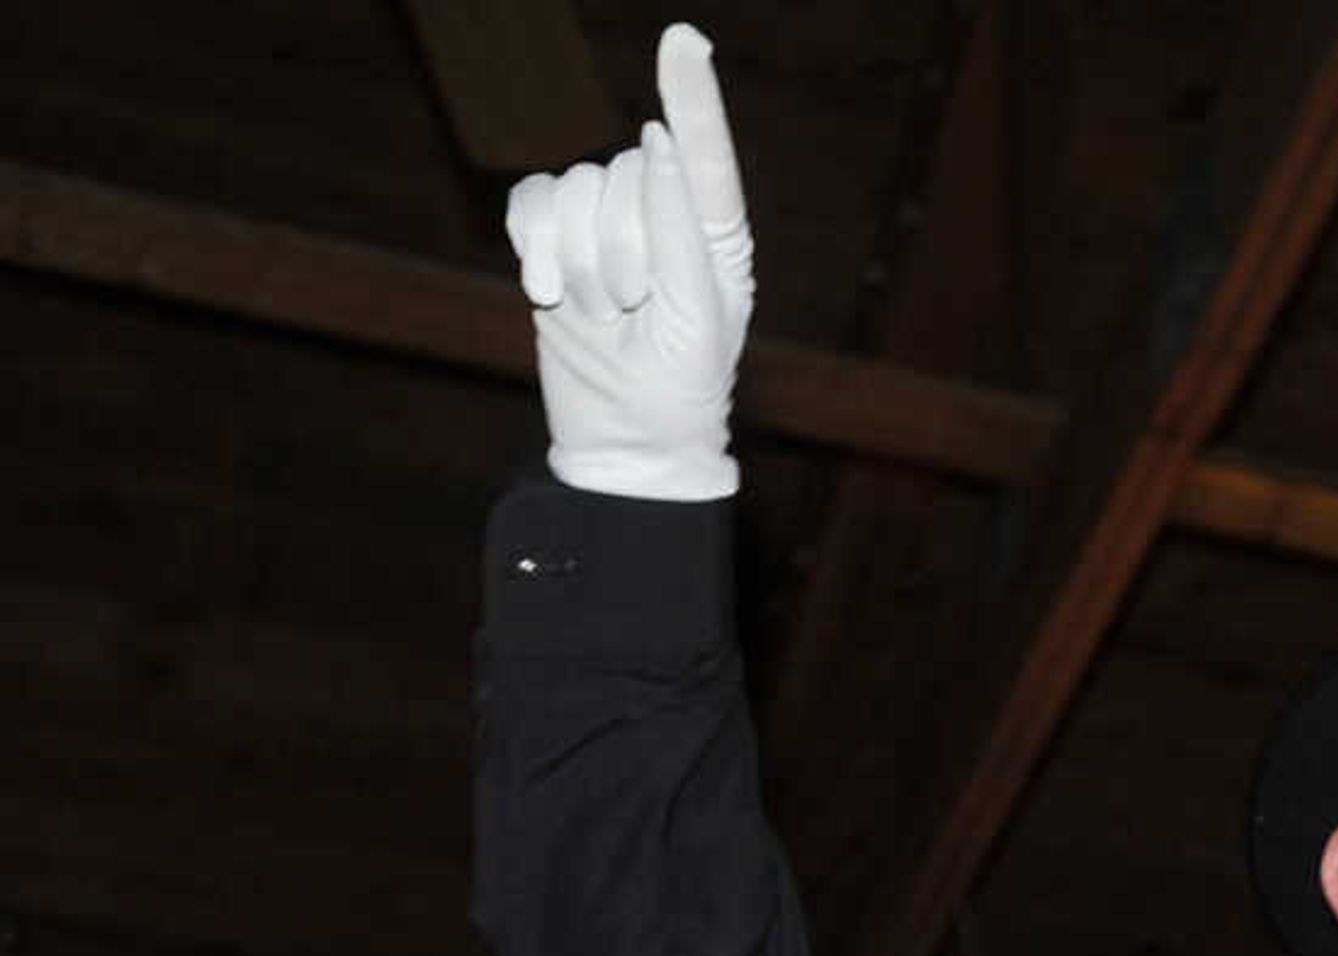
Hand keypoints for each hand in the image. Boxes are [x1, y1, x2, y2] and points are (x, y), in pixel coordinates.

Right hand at [505, 25, 754, 500]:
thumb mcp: (695, 313)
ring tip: (605, 314)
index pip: (703, 154)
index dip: (692, 96)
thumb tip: (658, 140)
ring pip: (574, 192)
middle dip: (620, 251)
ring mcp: (602, 223)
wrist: (626, 439)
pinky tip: (546, 293)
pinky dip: (532, 247)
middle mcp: (660, 214)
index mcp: (714, 232)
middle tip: (635, 313)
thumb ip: (679, 228)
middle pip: (621, 177)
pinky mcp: (551, 238)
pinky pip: (529, 204)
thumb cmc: (681, 384)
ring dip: (580, 262)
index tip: (684, 38)